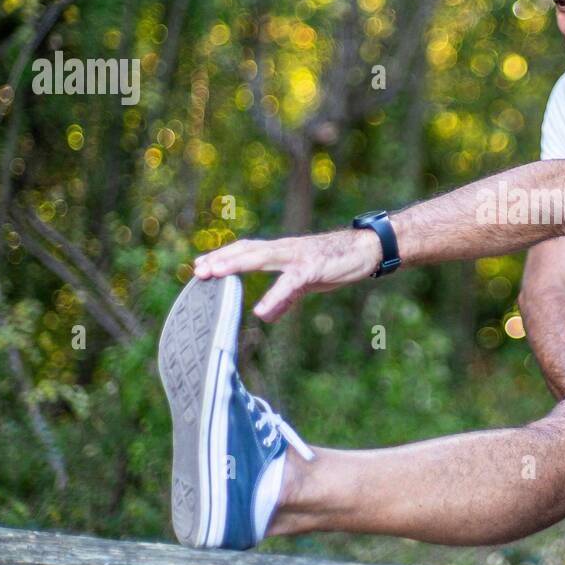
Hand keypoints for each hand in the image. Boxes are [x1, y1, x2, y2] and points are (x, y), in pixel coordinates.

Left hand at [192, 229, 382, 321]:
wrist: (367, 249)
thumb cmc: (337, 263)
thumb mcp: (306, 282)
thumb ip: (284, 298)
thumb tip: (265, 315)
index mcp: (282, 251)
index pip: (246, 250)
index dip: (223, 256)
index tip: (199, 264)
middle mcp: (285, 249)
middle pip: (246, 250)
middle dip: (220, 259)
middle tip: (197, 270)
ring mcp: (298, 257)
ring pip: (261, 258)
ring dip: (235, 265)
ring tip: (214, 275)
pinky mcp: (313, 268)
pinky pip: (289, 284)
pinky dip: (274, 297)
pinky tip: (260, 311)